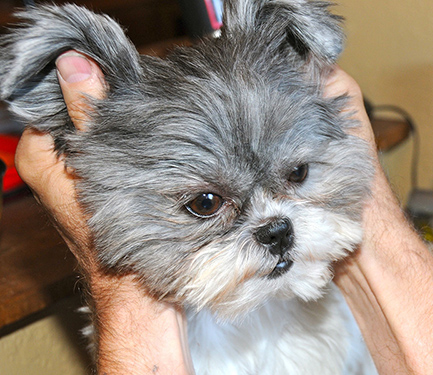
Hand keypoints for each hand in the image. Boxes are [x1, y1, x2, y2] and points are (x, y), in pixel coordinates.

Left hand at [15, 51, 193, 373]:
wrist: (141, 290)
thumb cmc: (122, 241)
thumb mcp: (105, 168)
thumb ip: (89, 114)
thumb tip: (74, 64)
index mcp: (42, 159)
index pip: (54, 99)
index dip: (84, 85)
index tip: (115, 80)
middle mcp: (58, 166)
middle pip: (81, 114)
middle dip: (109, 104)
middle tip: (142, 98)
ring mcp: (84, 175)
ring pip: (104, 131)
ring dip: (127, 123)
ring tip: (154, 116)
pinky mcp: (109, 185)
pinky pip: (119, 149)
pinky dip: (136, 141)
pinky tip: (159, 137)